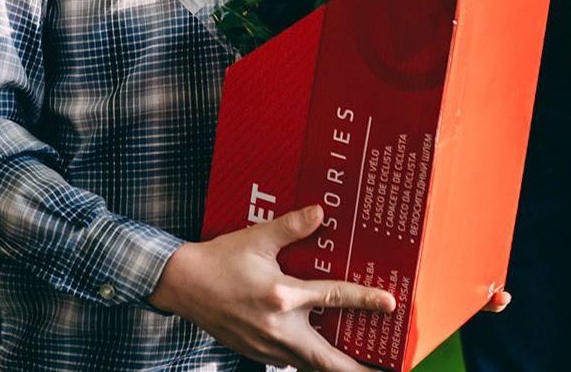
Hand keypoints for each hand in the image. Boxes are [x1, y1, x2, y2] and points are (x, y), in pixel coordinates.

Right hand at [147, 204, 395, 371]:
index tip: (389, 304)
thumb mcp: (257, 238)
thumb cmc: (218, 261)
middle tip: (377, 370)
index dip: (365, 301)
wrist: (181, 285)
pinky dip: (305, 359)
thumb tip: (319, 213)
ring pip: (307, 364)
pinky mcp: (254, 352)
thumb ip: (291, 227)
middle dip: (353, 369)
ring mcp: (265, 345)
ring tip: (353, 365)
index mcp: (282, 295)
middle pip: (326, 359)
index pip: (334, 299)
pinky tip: (314, 351)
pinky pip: (287, 361)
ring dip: (329, 365)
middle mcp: (277, 327)